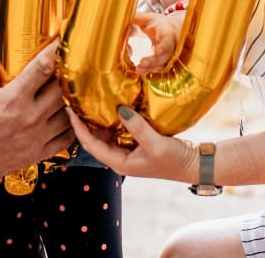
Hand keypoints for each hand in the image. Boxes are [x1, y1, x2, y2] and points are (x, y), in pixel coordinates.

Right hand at [0, 42, 71, 180]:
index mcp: (13, 98)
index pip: (44, 67)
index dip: (55, 51)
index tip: (61, 41)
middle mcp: (29, 118)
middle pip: (62, 90)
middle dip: (64, 76)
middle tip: (65, 67)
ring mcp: (35, 138)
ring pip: (68, 115)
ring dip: (68, 101)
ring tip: (65, 92)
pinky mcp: (36, 155)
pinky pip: (66, 139)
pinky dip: (69, 127)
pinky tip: (64, 118)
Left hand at [66, 105, 196, 182]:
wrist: (194, 165)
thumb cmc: (175, 159)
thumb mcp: (155, 144)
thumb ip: (137, 128)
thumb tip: (120, 109)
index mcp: (119, 163)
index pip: (91, 145)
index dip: (78, 128)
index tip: (70, 110)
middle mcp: (120, 158)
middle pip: (94, 140)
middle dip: (83, 122)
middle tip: (75, 101)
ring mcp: (127, 151)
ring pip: (105, 134)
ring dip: (97, 120)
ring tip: (88, 100)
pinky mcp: (136, 144)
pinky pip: (118, 131)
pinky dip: (112, 119)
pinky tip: (111, 105)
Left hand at [131, 11, 179, 73]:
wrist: (170, 31)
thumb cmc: (159, 24)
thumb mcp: (149, 18)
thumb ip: (137, 17)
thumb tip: (122, 16)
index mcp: (167, 34)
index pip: (167, 41)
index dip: (163, 47)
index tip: (157, 51)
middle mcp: (169, 46)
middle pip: (164, 56)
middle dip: (153, 61)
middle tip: (141, 63)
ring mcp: (166, 55)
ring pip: (160, 64)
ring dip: (150, 68)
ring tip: (138, 69)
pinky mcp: (162, 62)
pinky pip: (157, 68)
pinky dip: (149, 70)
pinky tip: (139, 71)